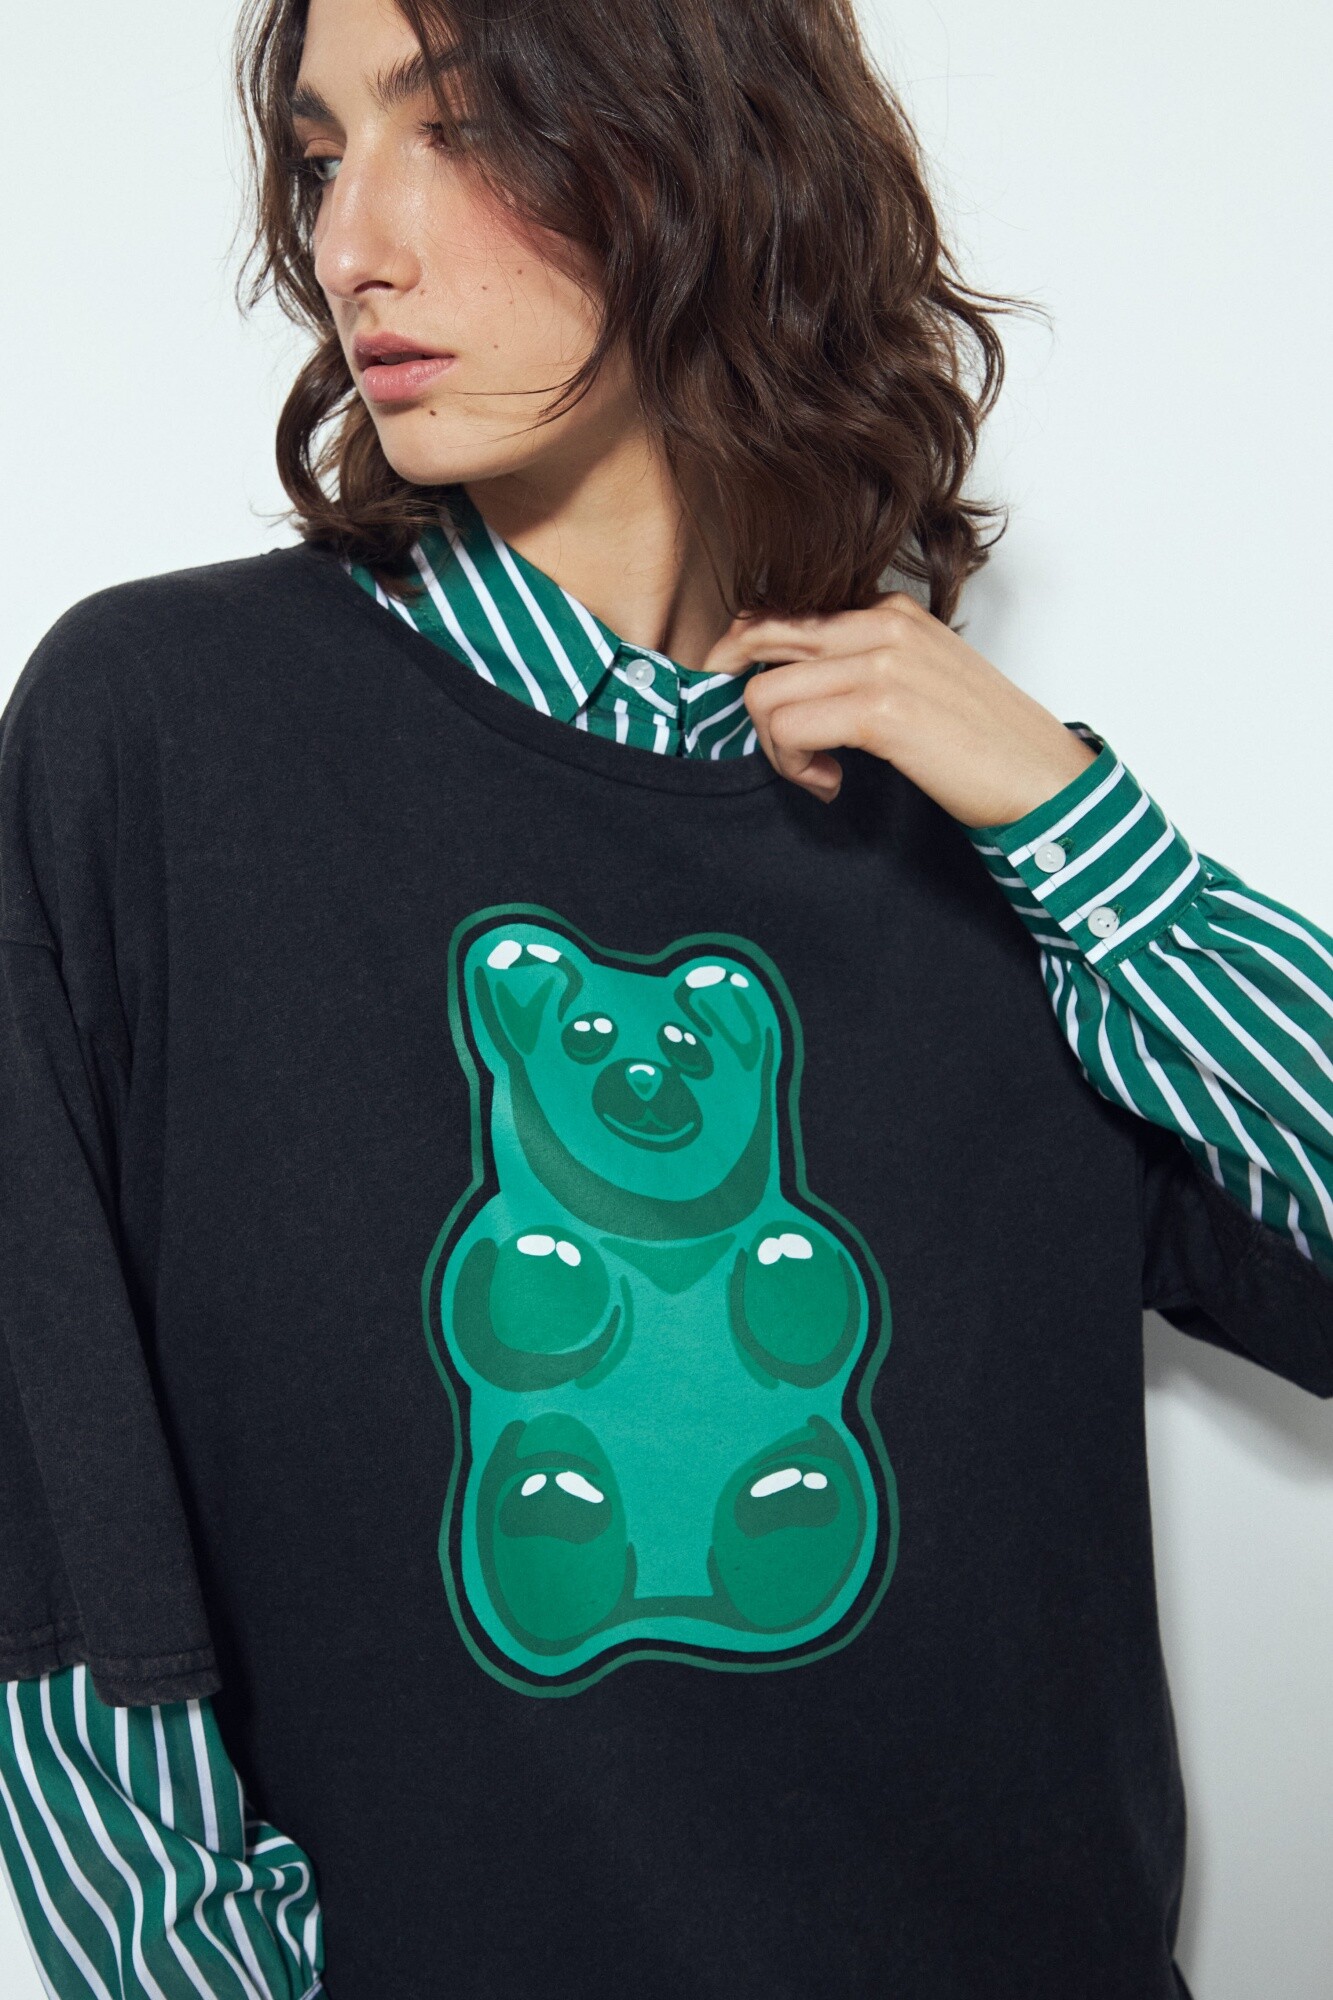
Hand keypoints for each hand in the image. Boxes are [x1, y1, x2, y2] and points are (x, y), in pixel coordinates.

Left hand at [699, 590, 1096, 825]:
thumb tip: (792, 685)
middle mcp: (882, 623)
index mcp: (889, 610)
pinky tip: (830, 784)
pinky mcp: (881, 709)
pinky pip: (788, 729)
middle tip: (771, 744)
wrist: (1043, 780)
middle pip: (756, 641)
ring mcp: (881, 662)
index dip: (743, 660)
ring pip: (764, 694)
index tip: (753, 709)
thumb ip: (861, 666)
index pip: (779, 614)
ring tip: (816, 773)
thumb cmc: (983, 743)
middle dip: (743, 699)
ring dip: (777, 749)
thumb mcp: (919, 681)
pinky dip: (795, 767)